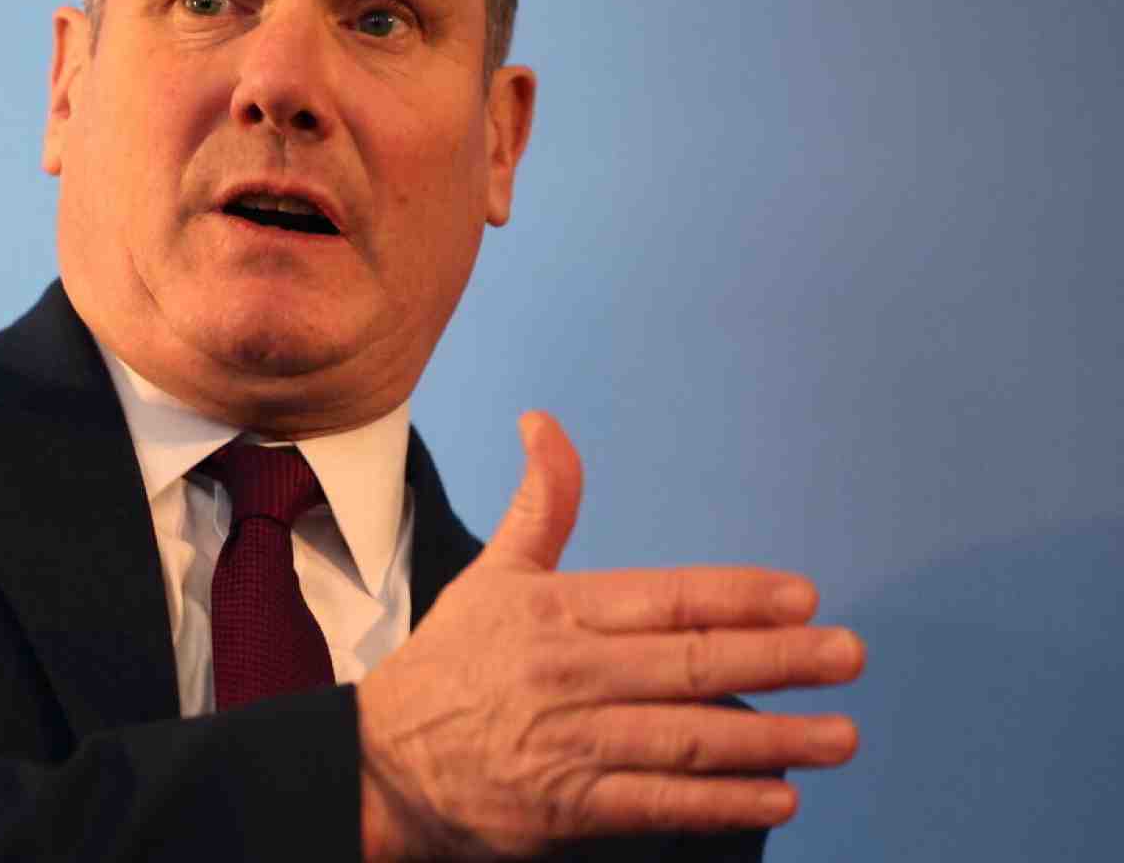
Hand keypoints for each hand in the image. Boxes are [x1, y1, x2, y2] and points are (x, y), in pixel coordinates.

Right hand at [357, 412, 863, 859]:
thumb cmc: (450, 665)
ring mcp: (572, 743)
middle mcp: (571, 672)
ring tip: (838, 735)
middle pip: (691, 663)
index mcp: (558, 611)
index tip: (803, 596)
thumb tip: (543, 422)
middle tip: (847, 654)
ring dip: (771, 738)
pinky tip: (779, 795)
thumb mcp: (492, 576)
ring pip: (687, 736)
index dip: (736, 595)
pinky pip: (660, 802)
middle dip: (779, 659)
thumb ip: (541, 503)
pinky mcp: (569, 807)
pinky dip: (721, 801)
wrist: (382, 763)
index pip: (664, 597)